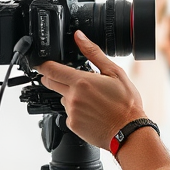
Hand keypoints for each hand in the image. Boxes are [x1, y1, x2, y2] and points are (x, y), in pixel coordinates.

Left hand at [36, 31, 146, 149]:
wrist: (129, 132)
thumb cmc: (126, 104)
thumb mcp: (115, 72)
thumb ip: (93, 53)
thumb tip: (79, 37)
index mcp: (82, 82)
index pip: (50, 69)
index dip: (42, 64)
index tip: (40, 62)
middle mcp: (72, 97)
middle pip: (50, 82)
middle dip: (54, 77)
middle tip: (70, 77)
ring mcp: (71, 112)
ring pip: (62, 97)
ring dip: (69, 94)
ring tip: (91, 98)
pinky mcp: (72, 125)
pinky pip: (68, 112)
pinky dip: (76, 109)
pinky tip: (91, 110)